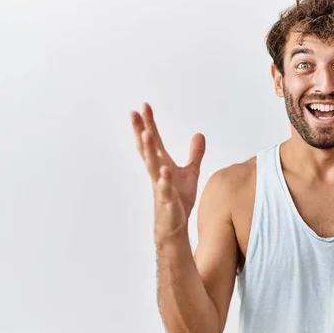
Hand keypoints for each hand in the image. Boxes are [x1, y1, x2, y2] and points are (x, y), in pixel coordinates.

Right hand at [131, 103, 205, 241]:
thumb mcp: (190, 173)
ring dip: (149, 150)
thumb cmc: (178, 200)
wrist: (174, 226)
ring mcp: (160, 186)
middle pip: (147, 149)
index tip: (143, 106)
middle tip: (134, 112)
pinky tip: (166, 170)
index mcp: (161, 165)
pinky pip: (165, 189)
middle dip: (141, 130)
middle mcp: (157, 173)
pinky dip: (165, 180)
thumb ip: (194, 154)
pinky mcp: (167, 201)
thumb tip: (199, 134)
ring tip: (147, 134)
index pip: (154, 141)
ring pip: (152, 166)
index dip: (149, 124)